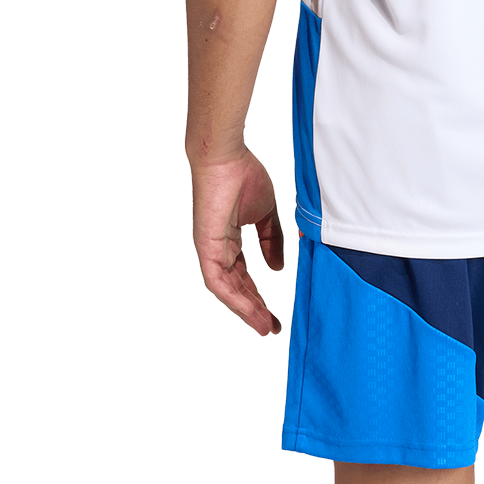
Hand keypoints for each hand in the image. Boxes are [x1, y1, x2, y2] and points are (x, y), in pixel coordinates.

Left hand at [190, 147, 285, 334]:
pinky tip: (250, 308)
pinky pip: (219, 280)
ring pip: (227, 289)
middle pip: (236, 287)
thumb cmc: (242, 175)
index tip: (272, 313)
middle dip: (253, 308)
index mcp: (228, 240)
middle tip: (271, 325)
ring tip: (264, 324)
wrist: (226, 157)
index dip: (257, 295)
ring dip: (246, 308)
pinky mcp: (206, 247)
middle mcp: (217, 249)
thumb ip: (272, 240)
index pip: (242, 276)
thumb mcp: (265, 213)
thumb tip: (277, 267)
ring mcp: (210, 249)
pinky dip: (234, 297)